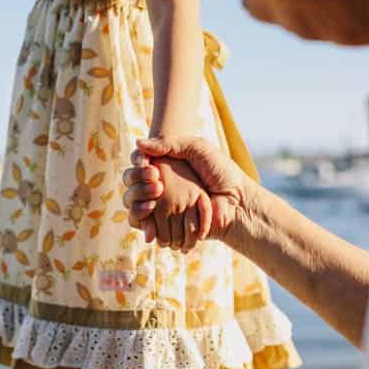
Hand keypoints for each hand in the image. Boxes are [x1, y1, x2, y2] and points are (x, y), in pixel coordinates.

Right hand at [123, 136, 250, 243]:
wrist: (236, 203)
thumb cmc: (222, 173)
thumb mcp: (198, 148)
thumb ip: (170, 143)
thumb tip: (138, 143)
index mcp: (166, 164)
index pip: (139, 160)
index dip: (138, 160)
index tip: (144, 161)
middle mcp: (159, 184)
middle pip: (131, 179)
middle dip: (137, 177)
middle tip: (155, 177)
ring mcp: (159, 205)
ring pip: (131, 200)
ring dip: (137, 195)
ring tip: (156, 194)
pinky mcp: (161, 225)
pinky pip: (140, 222)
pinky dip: (140, 216)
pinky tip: (150, 210)